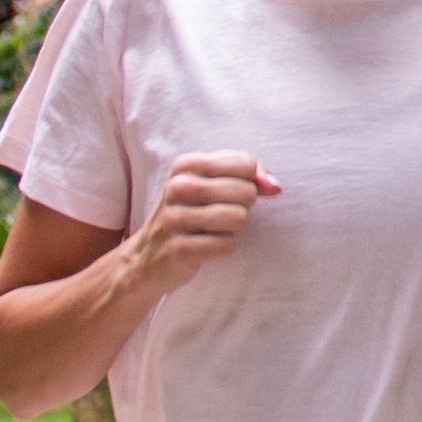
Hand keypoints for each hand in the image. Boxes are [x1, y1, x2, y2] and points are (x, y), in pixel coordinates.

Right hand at [136, 153, 277, 289]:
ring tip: (214, 230)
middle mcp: (177, 188)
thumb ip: (247, 177)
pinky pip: (227, 246)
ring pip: (238, 218)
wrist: (146, 258)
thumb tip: (275, 186)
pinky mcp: (178, 249)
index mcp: (185, 165)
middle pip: (246, 191)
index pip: (245, 163)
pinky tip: (206, 247)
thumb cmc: (189, 215)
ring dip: (233, 229)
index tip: (234, 193)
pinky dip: (224, 248)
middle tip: (221, 215)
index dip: (251, 181)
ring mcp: (174, 219)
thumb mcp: (210, 186)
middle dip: (243, 207)